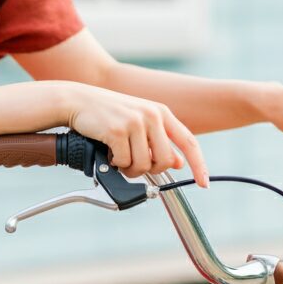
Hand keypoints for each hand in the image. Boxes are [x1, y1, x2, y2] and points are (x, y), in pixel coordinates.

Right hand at [63, 83, 209, 187]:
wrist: (78, 101)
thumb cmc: (108, 113)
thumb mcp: (139, 122)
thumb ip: (159, 140)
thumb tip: (178, 162)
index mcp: (161, 112)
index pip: (189, 141)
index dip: (198, 164)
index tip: (203, 182)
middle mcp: (152, 115)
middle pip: (165, 160)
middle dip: (150, 169)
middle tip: (134, 164)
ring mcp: (135, 122)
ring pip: (144, 165)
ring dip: (130, 168)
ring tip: (119, 156)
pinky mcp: (118, 130)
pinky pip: (125, 162)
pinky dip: (116, 163)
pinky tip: (109, 151)